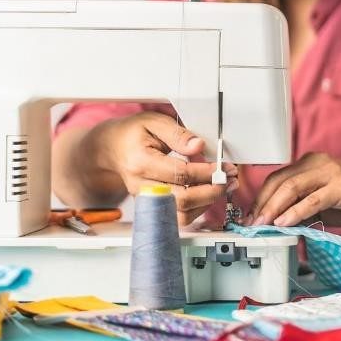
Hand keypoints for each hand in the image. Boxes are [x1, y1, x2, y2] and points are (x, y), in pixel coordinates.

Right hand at [85, 111, 237, 225]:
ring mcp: (146, 200)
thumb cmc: (133, 134)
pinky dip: (197, 210)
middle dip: (211, 191)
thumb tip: (199, 146)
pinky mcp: (153, 207)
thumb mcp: (154, 122)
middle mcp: (142, 186)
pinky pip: (177, 217)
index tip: (223, 166)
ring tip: (224, 187)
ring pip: (180, 215)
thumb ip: (178, 134)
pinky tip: (209, 196)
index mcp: (141, 162)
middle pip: (181, 199)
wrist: (112, 148)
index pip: (180, 174)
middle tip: (228, 179)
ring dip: (207, 204)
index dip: (206, 172)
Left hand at [247, 152, 340, 226]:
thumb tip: (276, 223)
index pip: (277, 179)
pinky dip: (296, 212)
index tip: (251, 218)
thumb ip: (303, 209)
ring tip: (264, 224)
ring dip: (274, 208)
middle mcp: (318, 162)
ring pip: (292, 187)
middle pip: (280, 182)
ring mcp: (331, 172)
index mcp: (310, 164)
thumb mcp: (324, 205)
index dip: (261, 199)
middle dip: (262, 205)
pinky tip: (285, 222)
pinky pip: (313, 199)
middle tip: (252, 224)